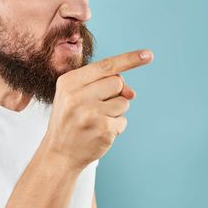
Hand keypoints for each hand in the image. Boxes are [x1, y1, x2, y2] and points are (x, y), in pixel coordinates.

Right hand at [43, 49, 153, 170]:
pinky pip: (123, 121)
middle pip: (116, 82)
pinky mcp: (103, 129)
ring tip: (96, 121)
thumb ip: (100, 84)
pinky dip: (115, 127)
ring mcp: (90, 113)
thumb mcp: (74, 95)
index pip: (104, 66)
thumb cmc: (69, 120)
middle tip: (97, 106)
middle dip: (114, 93)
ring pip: (123, 102)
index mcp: (68, 82)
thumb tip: (131, 93)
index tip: (148, 54)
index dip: (128, 59)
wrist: (58, 154)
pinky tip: (99, 132)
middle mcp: (77, 96)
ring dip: (115, 112)